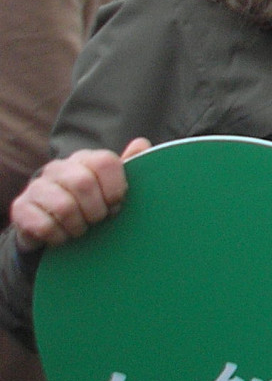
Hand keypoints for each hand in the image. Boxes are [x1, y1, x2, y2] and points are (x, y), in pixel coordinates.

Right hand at [10, 139, 150, 251]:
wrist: (52, 224)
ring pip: (64, 207)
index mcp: (85, 159)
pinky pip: (44, 225)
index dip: (115, 188)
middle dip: (97, 210)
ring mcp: (37, 186)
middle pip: (84, 184)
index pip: (106, 162)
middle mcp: (58, 167)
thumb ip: (131, 166)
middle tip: (98, 220)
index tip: (116, 204)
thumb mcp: (113, 187)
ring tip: (81, 228)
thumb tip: (141, 143)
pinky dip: (59, 237)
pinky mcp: (21, 207)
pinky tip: (62, 235)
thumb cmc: (90, 204)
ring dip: (78, 226)